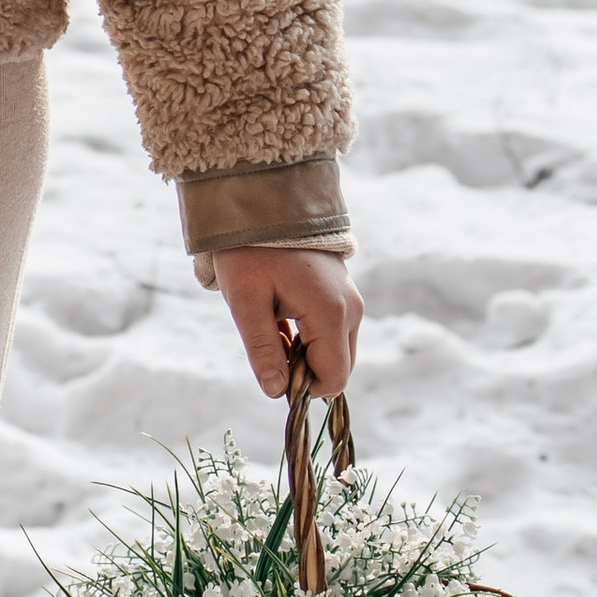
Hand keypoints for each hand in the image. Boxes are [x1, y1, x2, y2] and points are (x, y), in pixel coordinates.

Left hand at [215, 247, 361, 399]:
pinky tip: (282, 318)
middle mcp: (351, 310)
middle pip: (339, 368)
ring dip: (306, 354)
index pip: (334, 378)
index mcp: (331, 313)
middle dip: (305, 371)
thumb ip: (262, 349)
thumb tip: (276, 391)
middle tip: (269, 344)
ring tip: (273, 325)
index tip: (272, 370)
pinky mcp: (344, 295)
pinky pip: (334, 333)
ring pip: (337, 351)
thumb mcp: (245, 301)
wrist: (265, 204)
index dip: (304, 388)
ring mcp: (351, 301)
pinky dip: (310, 338)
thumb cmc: (250, 251)